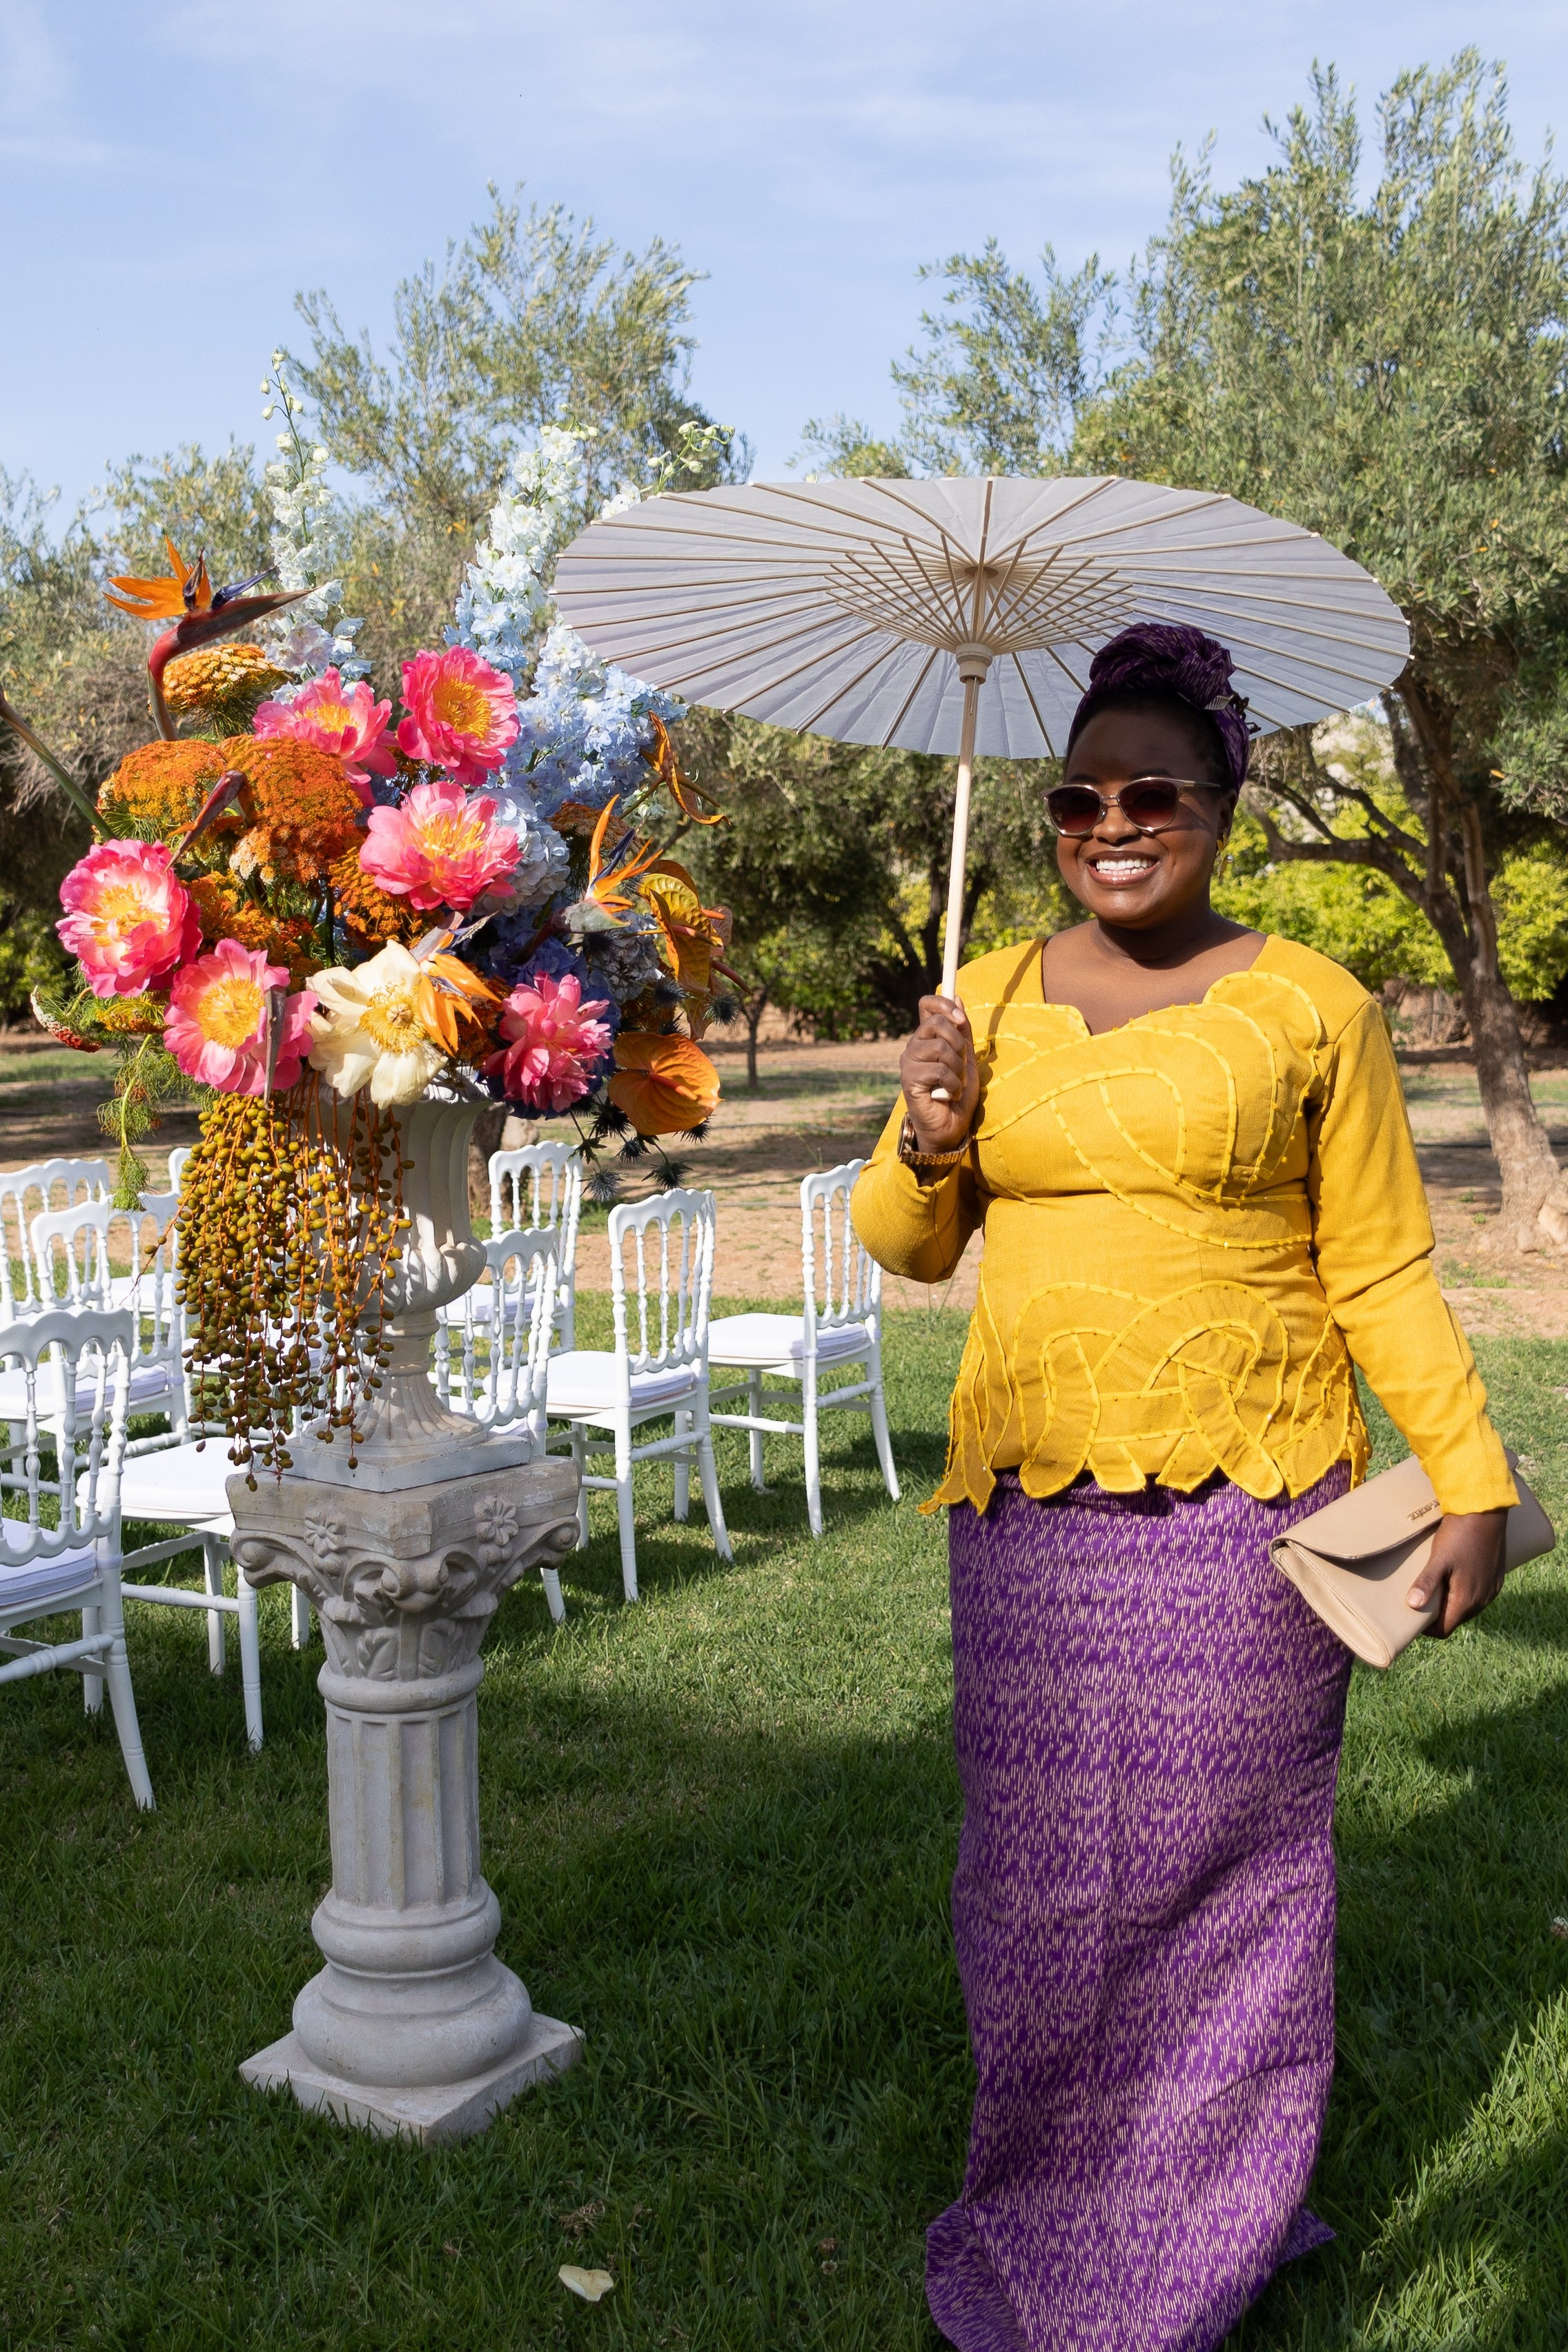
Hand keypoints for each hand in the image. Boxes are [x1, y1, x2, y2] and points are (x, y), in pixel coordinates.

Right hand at [898, 995, 980, 1154]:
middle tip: (961, 1066)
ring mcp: (909, 1062)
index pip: (926, 1005)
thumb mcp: (966, 1057)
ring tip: (957, 1085)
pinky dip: (954, 1084)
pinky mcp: (909, 1080)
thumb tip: (957, 997)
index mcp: (927, 1038)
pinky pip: (939, 1070)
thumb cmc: (958, 1094)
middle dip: (959, 1045)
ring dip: (958, 1069)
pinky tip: (950, 1095)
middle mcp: (914, 1046)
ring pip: (941, 1047)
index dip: (943, 1004)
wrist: (951, 1127)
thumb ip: (962, 1031)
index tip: (959, 1018)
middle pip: (937, 1022)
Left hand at [1407, 1508, 1508, 1635]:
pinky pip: (1478, 1594)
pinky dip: (1464, 1591)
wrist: (1486, 1512)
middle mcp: (1482, 1600)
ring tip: (1434, 1585)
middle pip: (1455, 1619)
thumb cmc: (1460, 1535)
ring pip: (1467, 1607)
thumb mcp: (1439, 1558)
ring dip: (1451, 1601)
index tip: (1413, 1616)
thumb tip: (1412, 1605)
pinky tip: (1453, 1576)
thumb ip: (1427, 1582)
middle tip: (1420, 1597)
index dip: (1427, 1628)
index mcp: (1467, 1600)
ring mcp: (1491, 1590)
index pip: (1445, 1629)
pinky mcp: (1496, 1578)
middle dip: (1437, 1613)